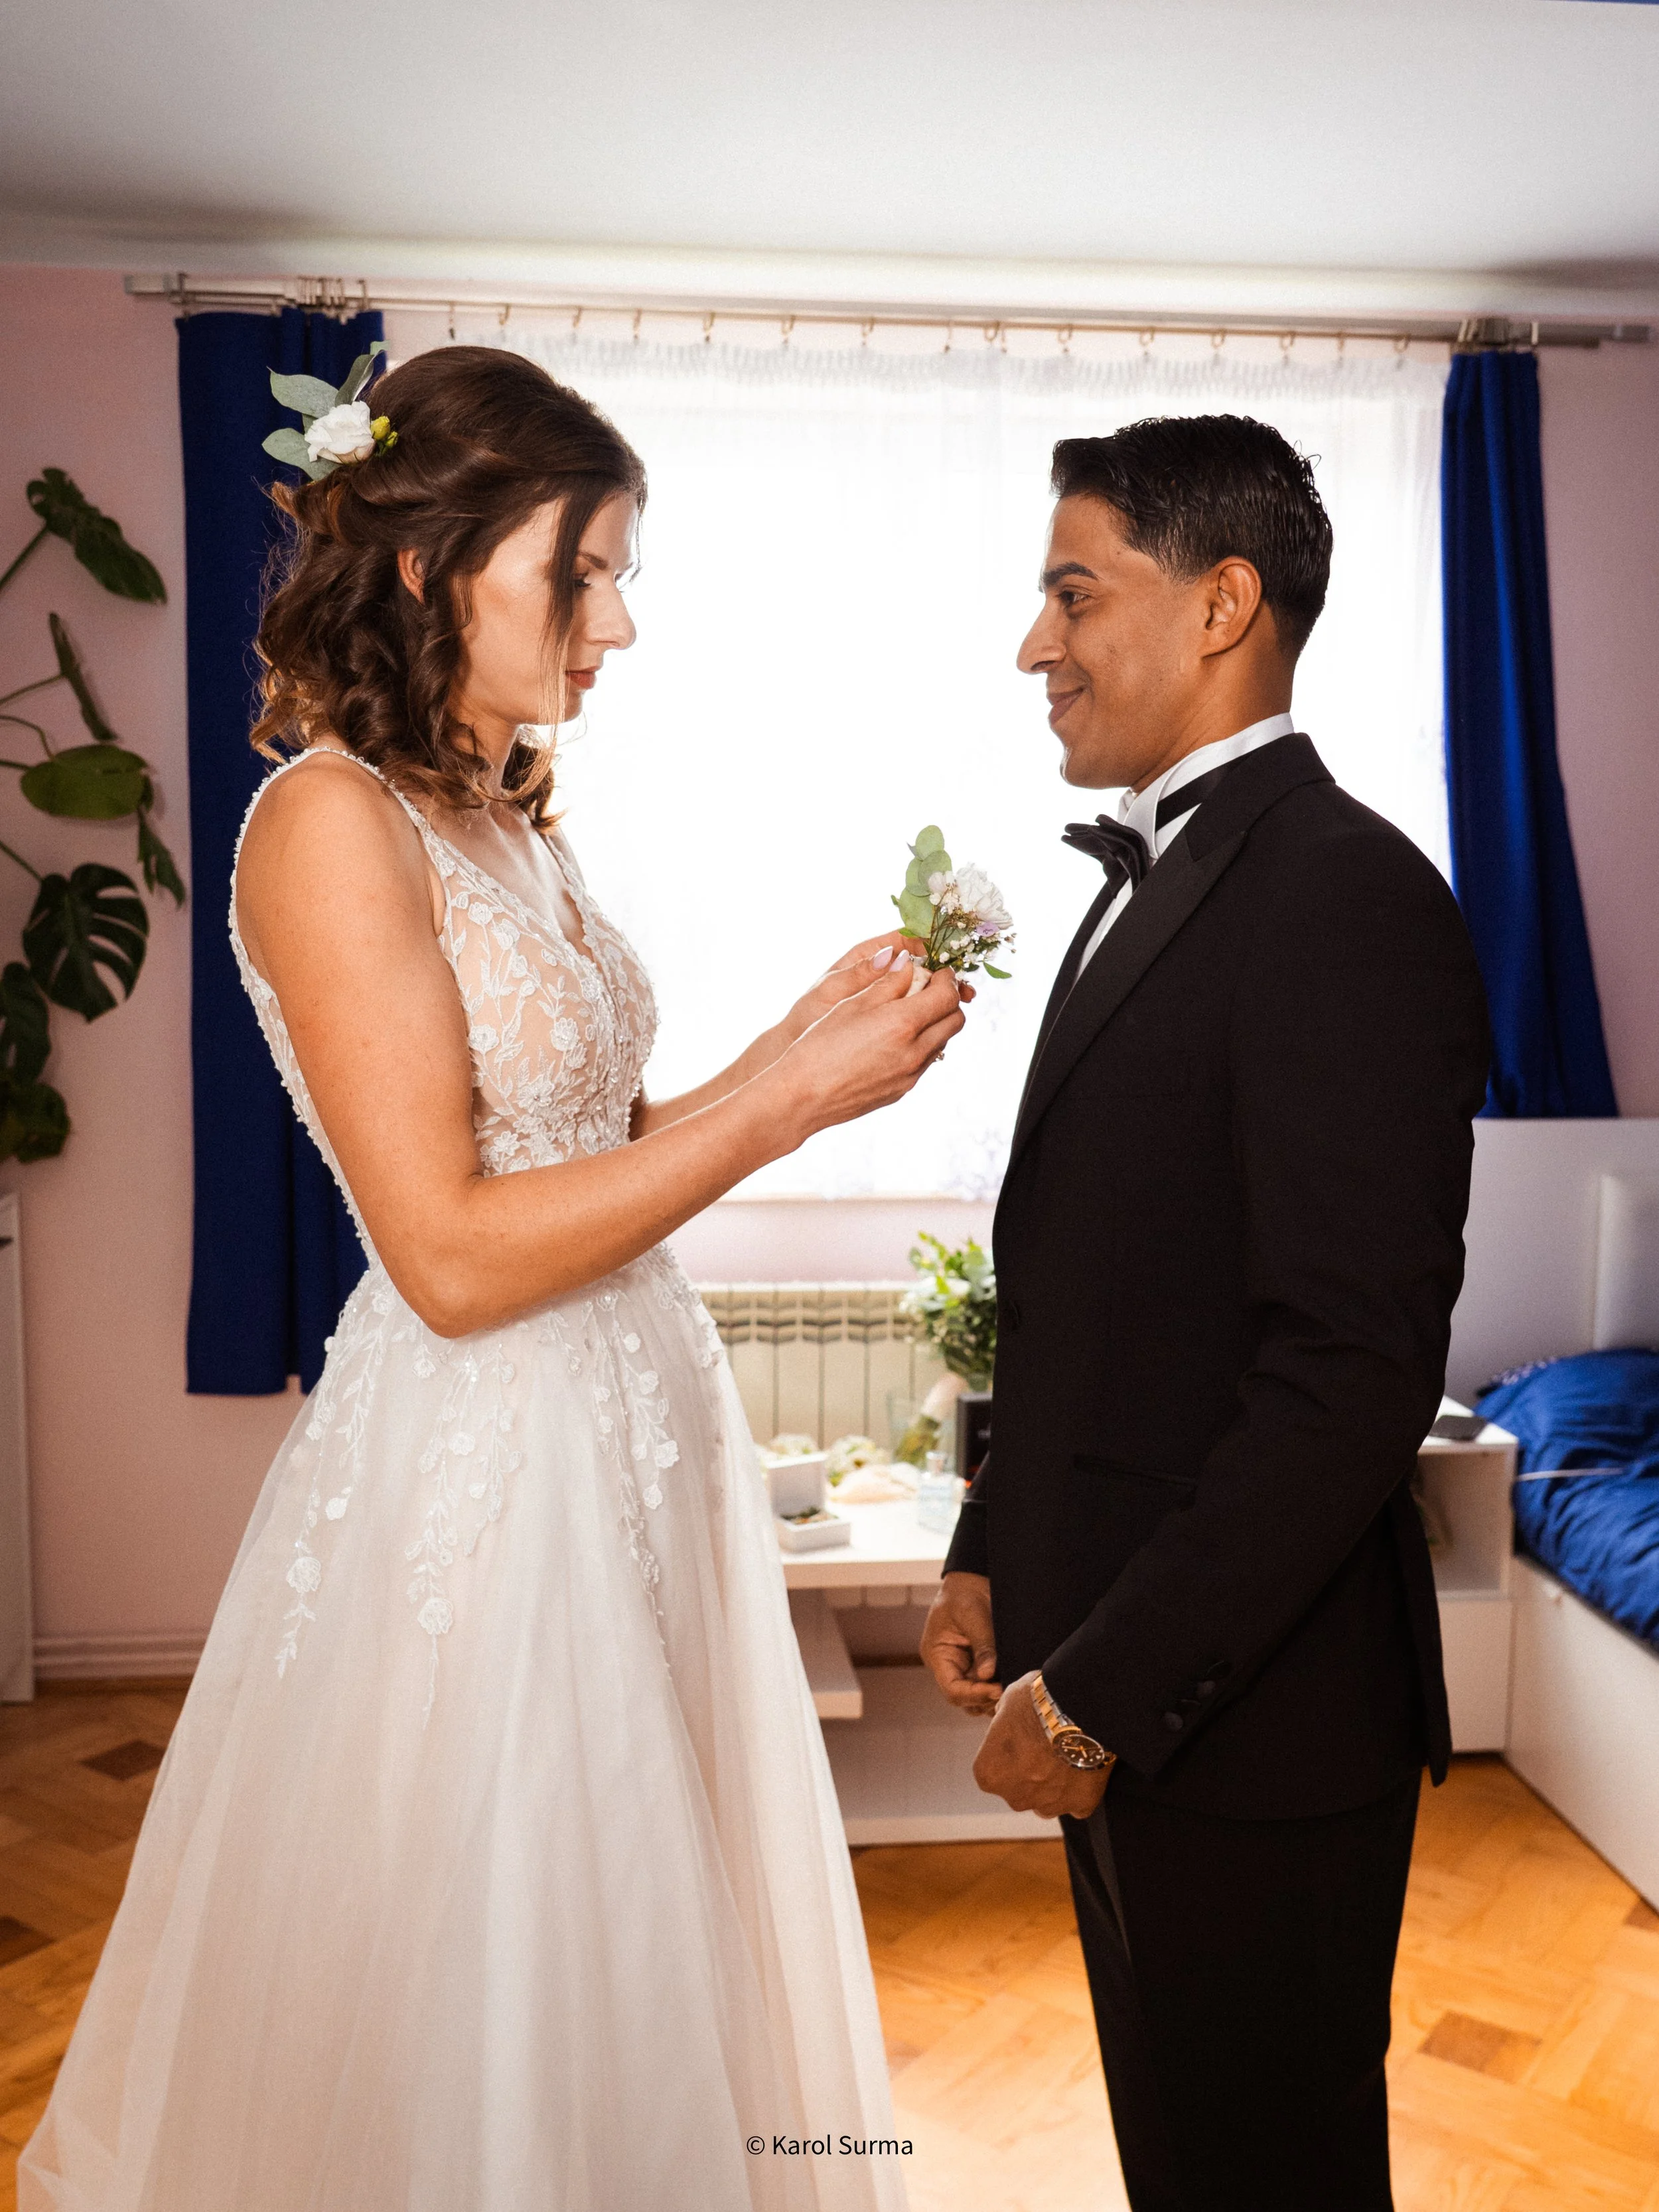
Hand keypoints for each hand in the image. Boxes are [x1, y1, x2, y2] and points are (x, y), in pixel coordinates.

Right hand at [765, 949, 964, 1143]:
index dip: (946, 979)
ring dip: (935, 1024)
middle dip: (947, 1001)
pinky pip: (925, 1063)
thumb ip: (887, 983)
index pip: (948, 996)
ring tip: (907, 1015)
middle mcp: (915, 1052)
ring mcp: (911, 1075)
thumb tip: (909, 964)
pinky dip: (921, 1046)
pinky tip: (893, 1040)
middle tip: (927, 991)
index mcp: (903, 1024)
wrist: (802, 1097)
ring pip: (942, 1043)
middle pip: (955, 1021)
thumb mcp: (851, 1004)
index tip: (936, 973)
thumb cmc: (819, 1046)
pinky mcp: (902, 1091)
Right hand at [920, 1572, 1001, 1714]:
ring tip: (1011, 1688)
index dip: (974, 1694)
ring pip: (974, 1698)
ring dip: (991, 1697)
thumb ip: (982, 1646)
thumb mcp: (973, 1615)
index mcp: (937, 1655)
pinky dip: (996, 1688)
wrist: (972, 1579)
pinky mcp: (975, 1665)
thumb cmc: (965, 1593)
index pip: (952, 1689)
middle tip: (1009, 1691)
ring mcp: (961, 1667)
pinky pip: (983, 1686)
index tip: (998, 1689)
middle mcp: (947, 1666)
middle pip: (962, 1699)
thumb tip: (987, 1675)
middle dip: (984, 1699)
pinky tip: (1011, 1681)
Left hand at [972, 1670, 1110, 1820]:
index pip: (991, 1770)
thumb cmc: (1037, 1704)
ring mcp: (1049, 1805)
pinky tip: (1084, 1765)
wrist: (1079, 1709)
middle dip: (1028, 1772)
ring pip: (1046, 1800)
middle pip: (1018, 1789)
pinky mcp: (1080, 1806)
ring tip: (1065, 1755)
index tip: (1020, 1739)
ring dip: (1052, 1784)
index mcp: (989, 1774)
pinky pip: (1076, 1802)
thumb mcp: (1006, 1704)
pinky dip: (1079, 1789)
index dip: (1007, 1754)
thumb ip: (1002, 1725)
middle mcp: (1015, 1798)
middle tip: (1044, 1746)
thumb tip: (1008, 1727)